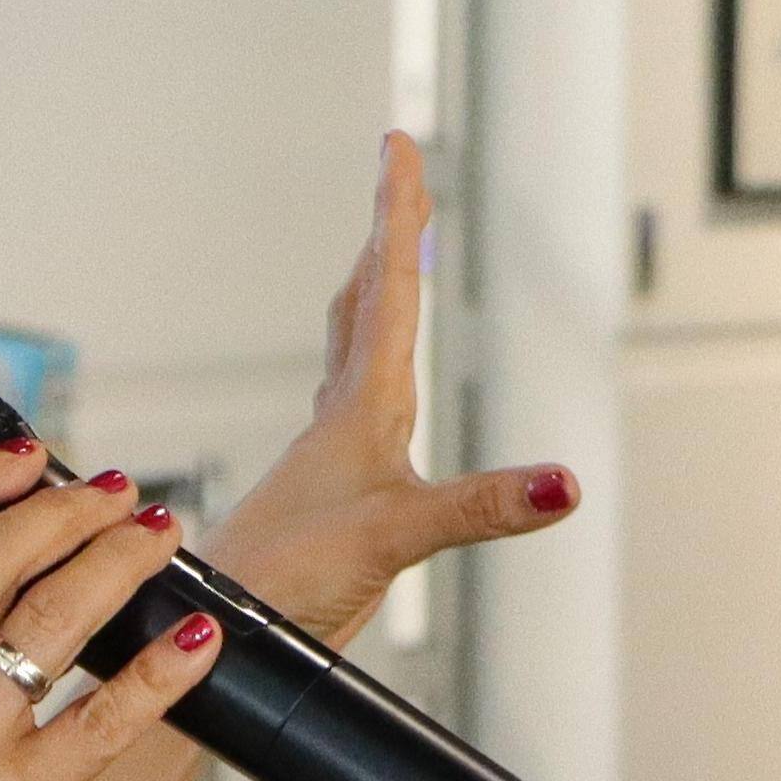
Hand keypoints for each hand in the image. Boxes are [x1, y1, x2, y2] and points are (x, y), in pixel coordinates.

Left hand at [200, 133, 583, 651]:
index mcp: (359, 411)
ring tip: (386, 254)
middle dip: (390, 236)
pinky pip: (357, 403)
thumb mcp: (393, 538)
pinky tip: (374, 391)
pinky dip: (373, 366)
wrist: (220, 636)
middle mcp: (344, 420)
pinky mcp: (333, 495)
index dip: (397, 216)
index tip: (398, 145)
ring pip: (356, 348)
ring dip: (376, 292)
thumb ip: (478, 506)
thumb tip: (561, 483)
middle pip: (368, 302)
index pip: (387, 290)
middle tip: (399, 174)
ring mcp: (334, 455)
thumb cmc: (283, 583)